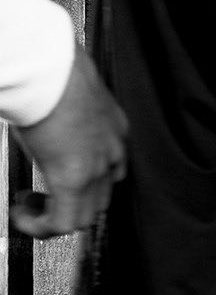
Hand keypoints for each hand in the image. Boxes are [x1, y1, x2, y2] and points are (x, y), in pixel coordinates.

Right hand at [10, 45, 128, 238]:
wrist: (50, 67)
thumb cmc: (53, 69)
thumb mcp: (68, 94)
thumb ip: (63, 110)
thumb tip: (44, 110)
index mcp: (114, 129)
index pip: (111, 169)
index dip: (87, 182)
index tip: (60, 179)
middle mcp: (113, 152)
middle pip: (101, 197)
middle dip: (70, 203)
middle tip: (40, 199)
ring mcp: (97, 168)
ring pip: (86, 215)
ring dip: (55, 218)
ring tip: (29, 208)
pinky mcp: (74, 179)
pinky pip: (64, 222)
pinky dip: (42, 227)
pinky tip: (22, 215)